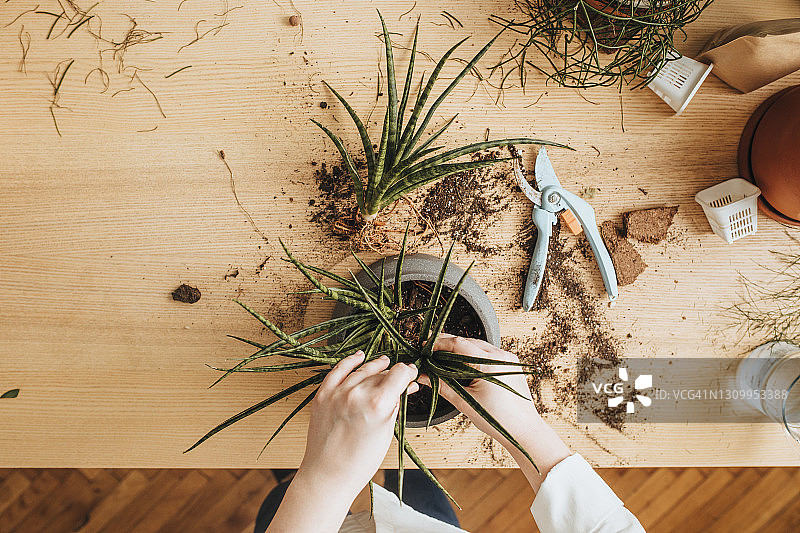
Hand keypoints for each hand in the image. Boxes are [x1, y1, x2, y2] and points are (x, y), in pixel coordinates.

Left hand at [299, 350, 418, 495]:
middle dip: (394, 373)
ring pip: (362, 369)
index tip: (411, 374)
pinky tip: (359, 356)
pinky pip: (337, 370)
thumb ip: (395, 406)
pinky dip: (350, 361)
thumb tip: (404, 389)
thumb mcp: (386, 432)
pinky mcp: (323, 395)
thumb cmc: (359, 462)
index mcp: (378, 404)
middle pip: (382, 373)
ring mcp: (337, 393)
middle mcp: (357, 394)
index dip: (409, 372)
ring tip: (383, 362)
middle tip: (401, 375)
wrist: (328, 474)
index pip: (399, 374)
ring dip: (375, 365)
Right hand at [422, 333, 537, 449]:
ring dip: (460, 349)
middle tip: (431, 352)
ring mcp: (508, 359)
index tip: (425, 347)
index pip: (458, 344)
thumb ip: (441, 385)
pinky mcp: (511, 364)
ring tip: (444, 358)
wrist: (524, 430)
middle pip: (467, 341)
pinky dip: (473, 355)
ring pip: (478, 346)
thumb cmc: (499, 419)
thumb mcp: (464, 402)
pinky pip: (488, 353)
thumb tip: (423, 376)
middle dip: (447, 344)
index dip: (439, 343)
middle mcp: (501, 357)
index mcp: (489, 364)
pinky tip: (463, 364)